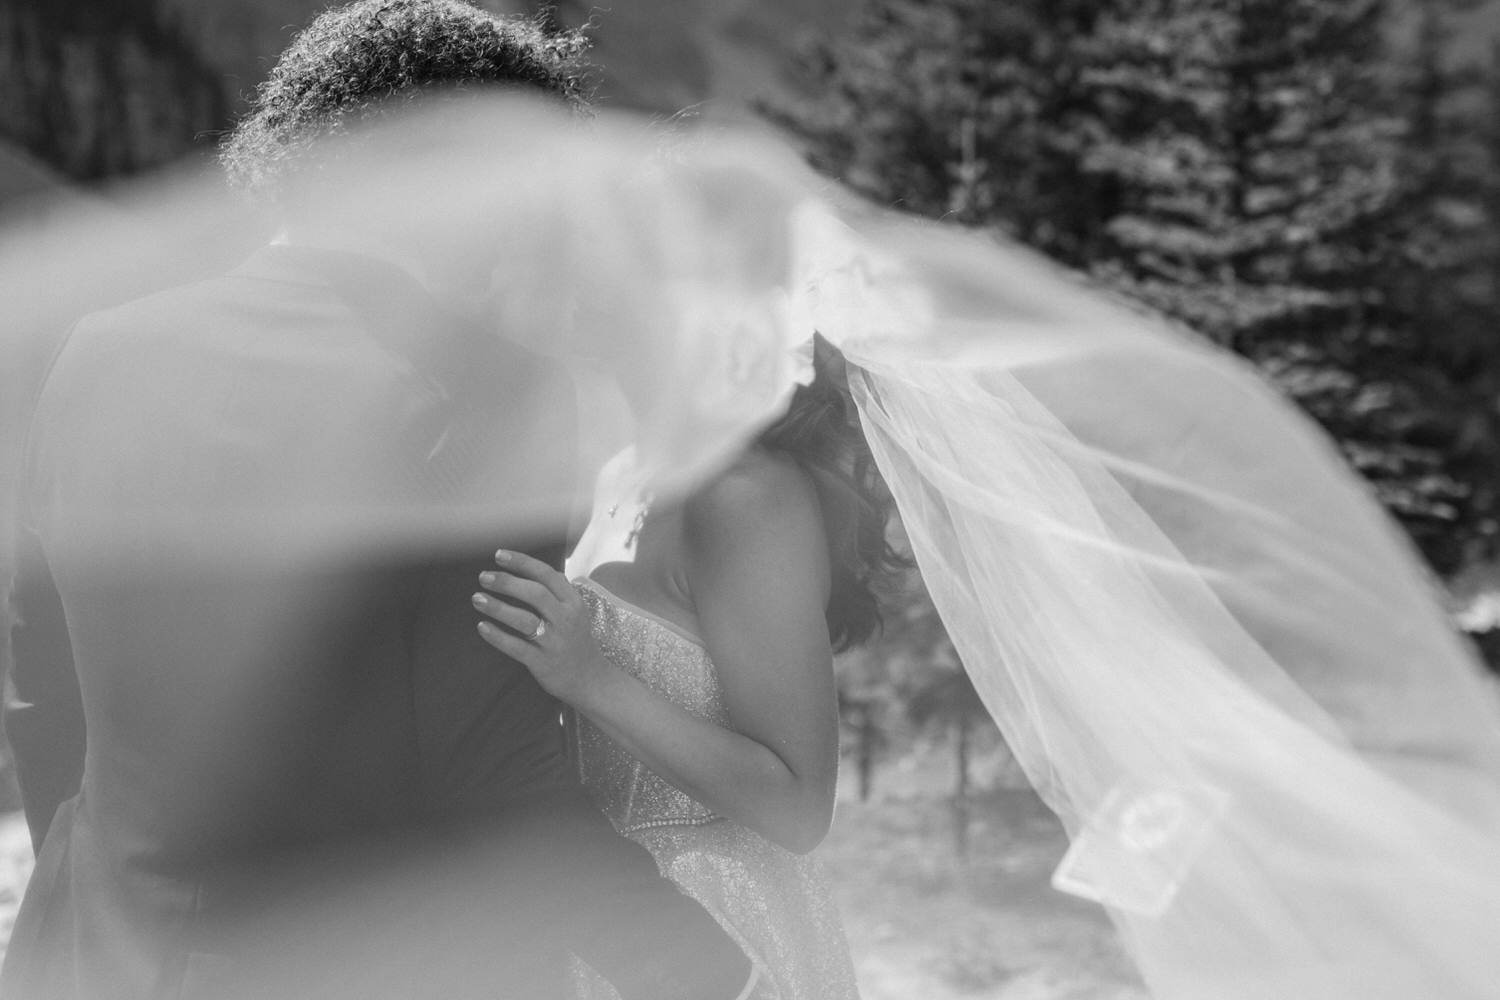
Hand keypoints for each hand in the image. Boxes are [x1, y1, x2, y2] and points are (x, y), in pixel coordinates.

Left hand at [472, 549, 611, 706]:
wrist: (589, 679)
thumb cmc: (575, 639)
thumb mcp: (575, 611)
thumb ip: (556, 590)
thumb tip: (530, 568)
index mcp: (573, 602)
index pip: (547, 575)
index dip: (522, 563)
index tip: (499, 555)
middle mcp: (565, 619)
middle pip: (535, 594)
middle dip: (507, 583)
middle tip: (483, 577)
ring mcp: (554, 642)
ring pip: (524, 620)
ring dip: (498, 608)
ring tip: (477, 598)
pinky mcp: (542, 662)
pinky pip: (517, 647)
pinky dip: (498, 637)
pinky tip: (482, 627)